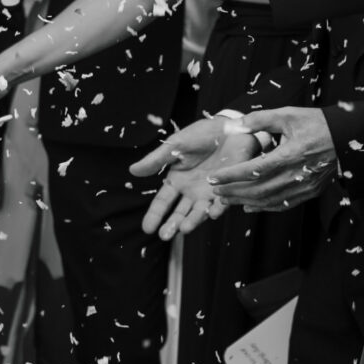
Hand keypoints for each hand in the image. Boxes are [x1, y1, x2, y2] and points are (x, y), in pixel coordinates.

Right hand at [129, 115, 258, 239]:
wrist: (231, 128)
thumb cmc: (201, 134)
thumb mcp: (175, 145)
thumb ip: (156, 160)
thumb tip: (132, 171)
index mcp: (176, 181)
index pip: (162, 202)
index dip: (154, 215)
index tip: (147, 228)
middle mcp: (191, 191)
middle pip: (179, 212)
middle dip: (171, 225)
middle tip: (164, 236)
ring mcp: (209, 192)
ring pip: (199, 211)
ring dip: (192, 221)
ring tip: (185, 229)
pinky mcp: (228, 188)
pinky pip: (222, 202)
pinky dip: (218, 208)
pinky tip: (213, 213)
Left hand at [205, 106, 338, 210]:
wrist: (350, 136)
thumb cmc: (317, 123)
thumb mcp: (288, 115)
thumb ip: (259, 119)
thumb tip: (233, 125)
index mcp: (291, 154)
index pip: (254, 169)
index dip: (231, 176)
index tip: (213, 178)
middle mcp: (298, 174)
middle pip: (259, 189)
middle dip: (234, 192)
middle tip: (214, 192)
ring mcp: (306, 185)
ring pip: (270, 200)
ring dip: (245, 201)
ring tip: (225, 200)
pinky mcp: (311, 191)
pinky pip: (284, 204)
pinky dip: (265, 207)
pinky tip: (249, 206)